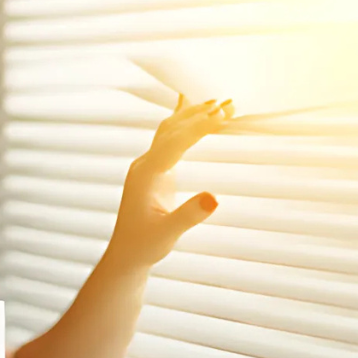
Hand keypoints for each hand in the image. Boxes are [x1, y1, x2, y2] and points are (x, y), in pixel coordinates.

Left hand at [105, 95, 233, 268]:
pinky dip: (182, 121)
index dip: (198, 127)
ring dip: (194, 115)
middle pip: (173, 130)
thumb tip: (215, 198)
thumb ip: (189, 215)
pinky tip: (186, 103)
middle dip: (201, 115)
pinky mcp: (155, 170)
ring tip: (220, 103)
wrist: (127, 254)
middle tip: (230, 105)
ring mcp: (148, 165)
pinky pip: (169, 138)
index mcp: (145, 174)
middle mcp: (144, 164)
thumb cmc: (144, 245)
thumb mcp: (168, 233)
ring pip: (170, 131)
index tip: (221, 115)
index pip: (174, 142)